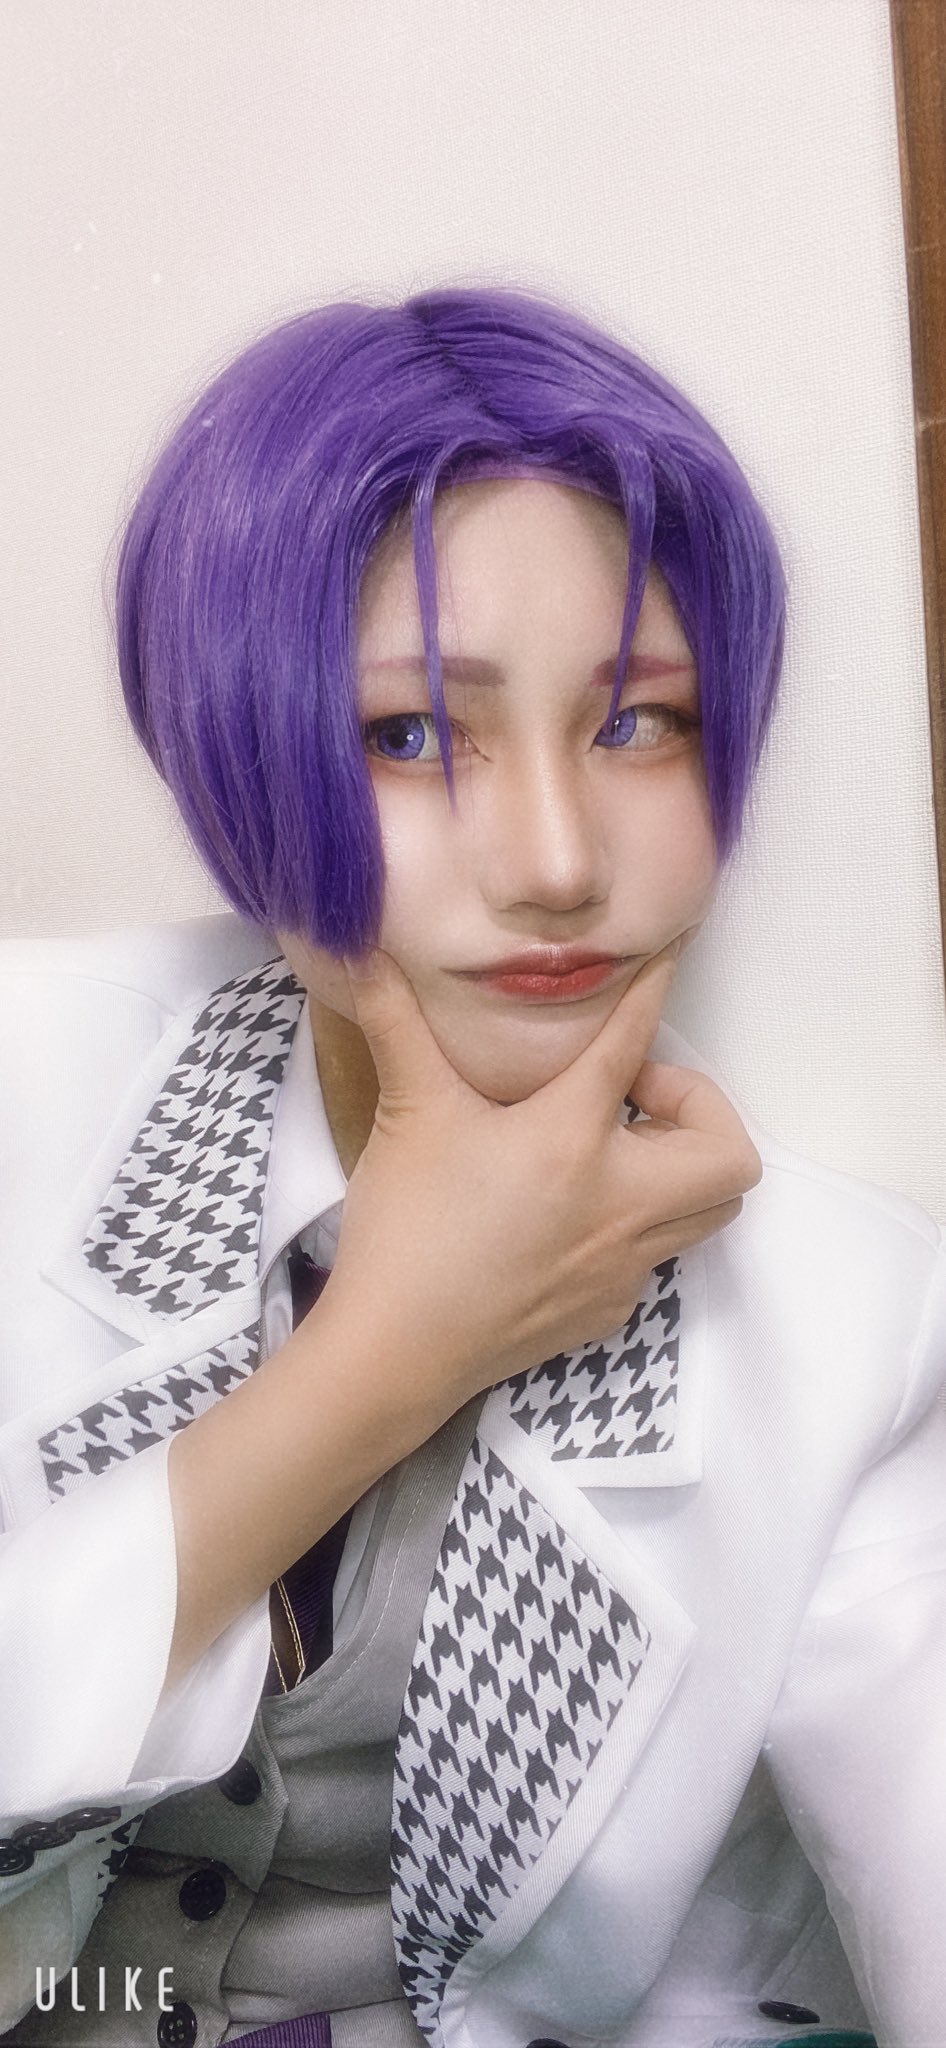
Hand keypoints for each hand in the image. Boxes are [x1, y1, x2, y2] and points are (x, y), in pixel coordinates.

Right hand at [325, 942, 760, 1403]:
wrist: (394, 1353)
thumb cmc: (404, 1231)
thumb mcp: (407, 1114)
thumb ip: (395, 1023)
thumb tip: (362, 947)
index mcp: (570, 1140)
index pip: (633, 1046)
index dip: (654, 990)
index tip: (670, 956)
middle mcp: (618, 1204)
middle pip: (728, 1154)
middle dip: (700, 1111)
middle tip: (636, 1097)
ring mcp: (622, 1264)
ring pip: (709, 1210)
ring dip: (684, 1168)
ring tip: (619, 1148)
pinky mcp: (608, 1307)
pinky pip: (659, 1256)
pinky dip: (642, 1223)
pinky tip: (578, 1212)